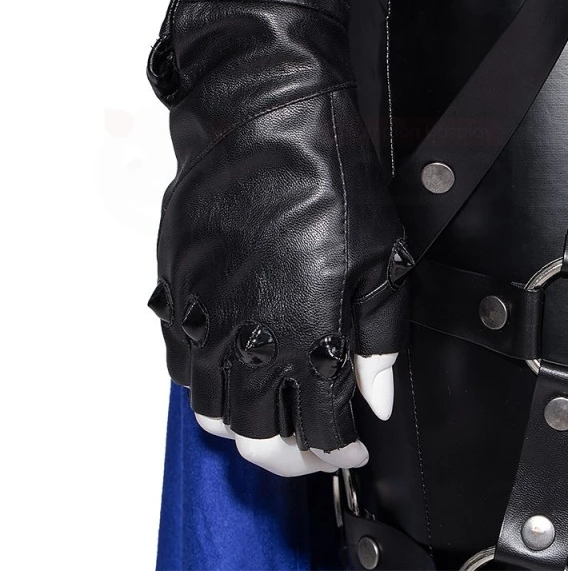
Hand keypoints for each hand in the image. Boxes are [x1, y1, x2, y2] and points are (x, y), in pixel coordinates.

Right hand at [147, 0, 412, 467]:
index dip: (340, 449)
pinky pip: (181, 368)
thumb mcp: (382, 257)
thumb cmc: (332, 178)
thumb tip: (377, 397)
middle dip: (292, 455)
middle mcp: (251, 339)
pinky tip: (234, 369)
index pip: (321, 431)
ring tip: (274, 409)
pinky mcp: (178, 292)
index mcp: (311, 334)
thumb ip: (380, 339)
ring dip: (246, 426)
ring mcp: (207, 318)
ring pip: (214, 414)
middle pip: (260, 440)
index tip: (354, 442)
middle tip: (313, 440)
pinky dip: (207, 387)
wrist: (262, 119)